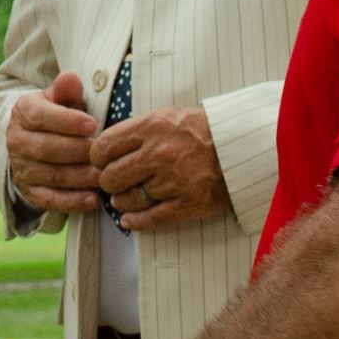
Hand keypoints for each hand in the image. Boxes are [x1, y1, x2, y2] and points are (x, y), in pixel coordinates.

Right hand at [6, 71, 103, 213]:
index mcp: (23, 112)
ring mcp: (21, 167)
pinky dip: (71, 202)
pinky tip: (92, 200)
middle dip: (79, 152)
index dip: (67, 121)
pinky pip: (49, 199)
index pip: (42, 116)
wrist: (36, 138)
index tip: (92, 124)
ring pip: (52, 175)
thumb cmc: (58, 115)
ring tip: (105, 176)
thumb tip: (70, 78)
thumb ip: (67, 90)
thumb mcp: (61, 98)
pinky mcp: (28, 190)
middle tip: (105, 154)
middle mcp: (16, 140)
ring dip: (81, 178)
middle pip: (47, 149)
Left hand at [92, 105, 229, 231]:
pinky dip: (136, 222)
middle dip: (109, 182)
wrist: (241, 144)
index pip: (104, 148)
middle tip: (116, 182)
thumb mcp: (166, 116)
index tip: (103, 163)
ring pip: (129, 200)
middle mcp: (159, 154)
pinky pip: (151, 219)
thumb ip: (136, 131)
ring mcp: (174, 181)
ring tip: (128, 197)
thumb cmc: (200, 129)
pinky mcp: (188, 203)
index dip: (98, 158)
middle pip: (111, 177)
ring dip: (124, 202)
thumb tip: (104, 149)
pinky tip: (129, 221)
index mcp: (151, 127)